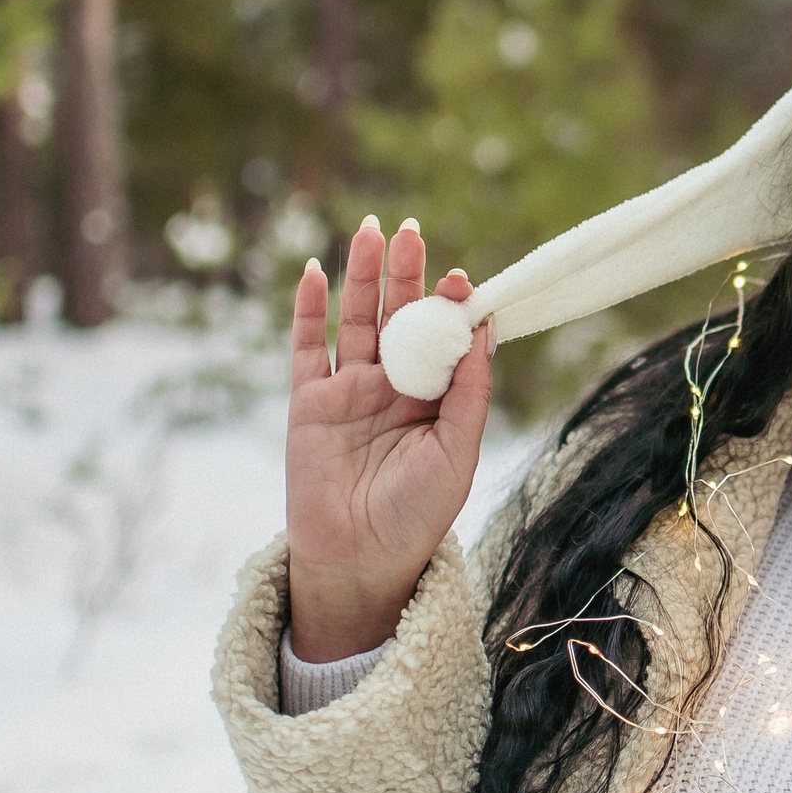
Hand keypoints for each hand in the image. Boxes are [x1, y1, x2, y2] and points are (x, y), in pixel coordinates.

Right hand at [283, 216, 491, 660]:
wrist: (360, 562)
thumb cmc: (418, 515)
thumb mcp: (457, 451)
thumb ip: (470, 392)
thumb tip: (484, 330)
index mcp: (435, 398)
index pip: (444, 337)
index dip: (450, 305)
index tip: (460, 279)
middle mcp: (393, 387)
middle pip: (399, 316)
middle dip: (405, 274)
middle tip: (410, 230)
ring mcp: (349, 391)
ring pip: (355, 320)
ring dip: (361, 276)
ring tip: (371, 231)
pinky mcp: (309, 403)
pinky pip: (306, 347)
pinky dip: (309, 309)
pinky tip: (317, 270)